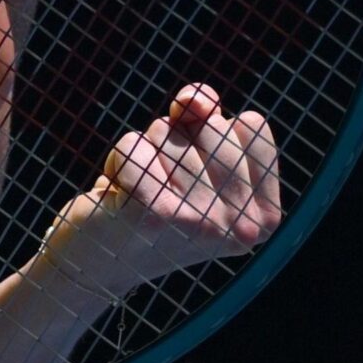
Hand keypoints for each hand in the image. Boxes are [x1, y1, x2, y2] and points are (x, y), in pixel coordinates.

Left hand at [39, 84, 282, 302]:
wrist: (97, 263)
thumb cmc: (152, 200)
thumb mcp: (194, 152)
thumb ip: (207, 113)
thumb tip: (193, 100)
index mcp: (266, 216)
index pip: (252, 124)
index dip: (215, 136)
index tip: (197, 179)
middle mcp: (243, 226)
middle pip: (212, 124)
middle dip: (177, 141)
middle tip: (163, 188)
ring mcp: (203, 222)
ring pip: (167, 131)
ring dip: (144, 154)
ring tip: (140, 195)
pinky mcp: (156, 213)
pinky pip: (134, 145)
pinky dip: (119, 160)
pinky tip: (118, 195)